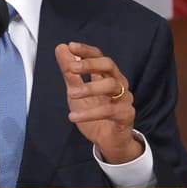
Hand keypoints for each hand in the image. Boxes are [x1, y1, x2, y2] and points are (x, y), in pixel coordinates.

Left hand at [55, 42, 142, 163]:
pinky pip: (109, 111)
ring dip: (89, 88)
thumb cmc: (95, 113)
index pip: (99, 56)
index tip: (71, 46)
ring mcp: (124, 98)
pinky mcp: (126, 115)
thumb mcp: (76, 91)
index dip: (86, 51)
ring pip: (111, 86)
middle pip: (109, 66)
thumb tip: (61, 48)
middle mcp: (118, 83)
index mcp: (107, 75)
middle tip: (72, 67)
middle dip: (90, 64)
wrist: (108, 141)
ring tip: (71, 93)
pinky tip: (74, 116)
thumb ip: (69, 72)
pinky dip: (90, 113)